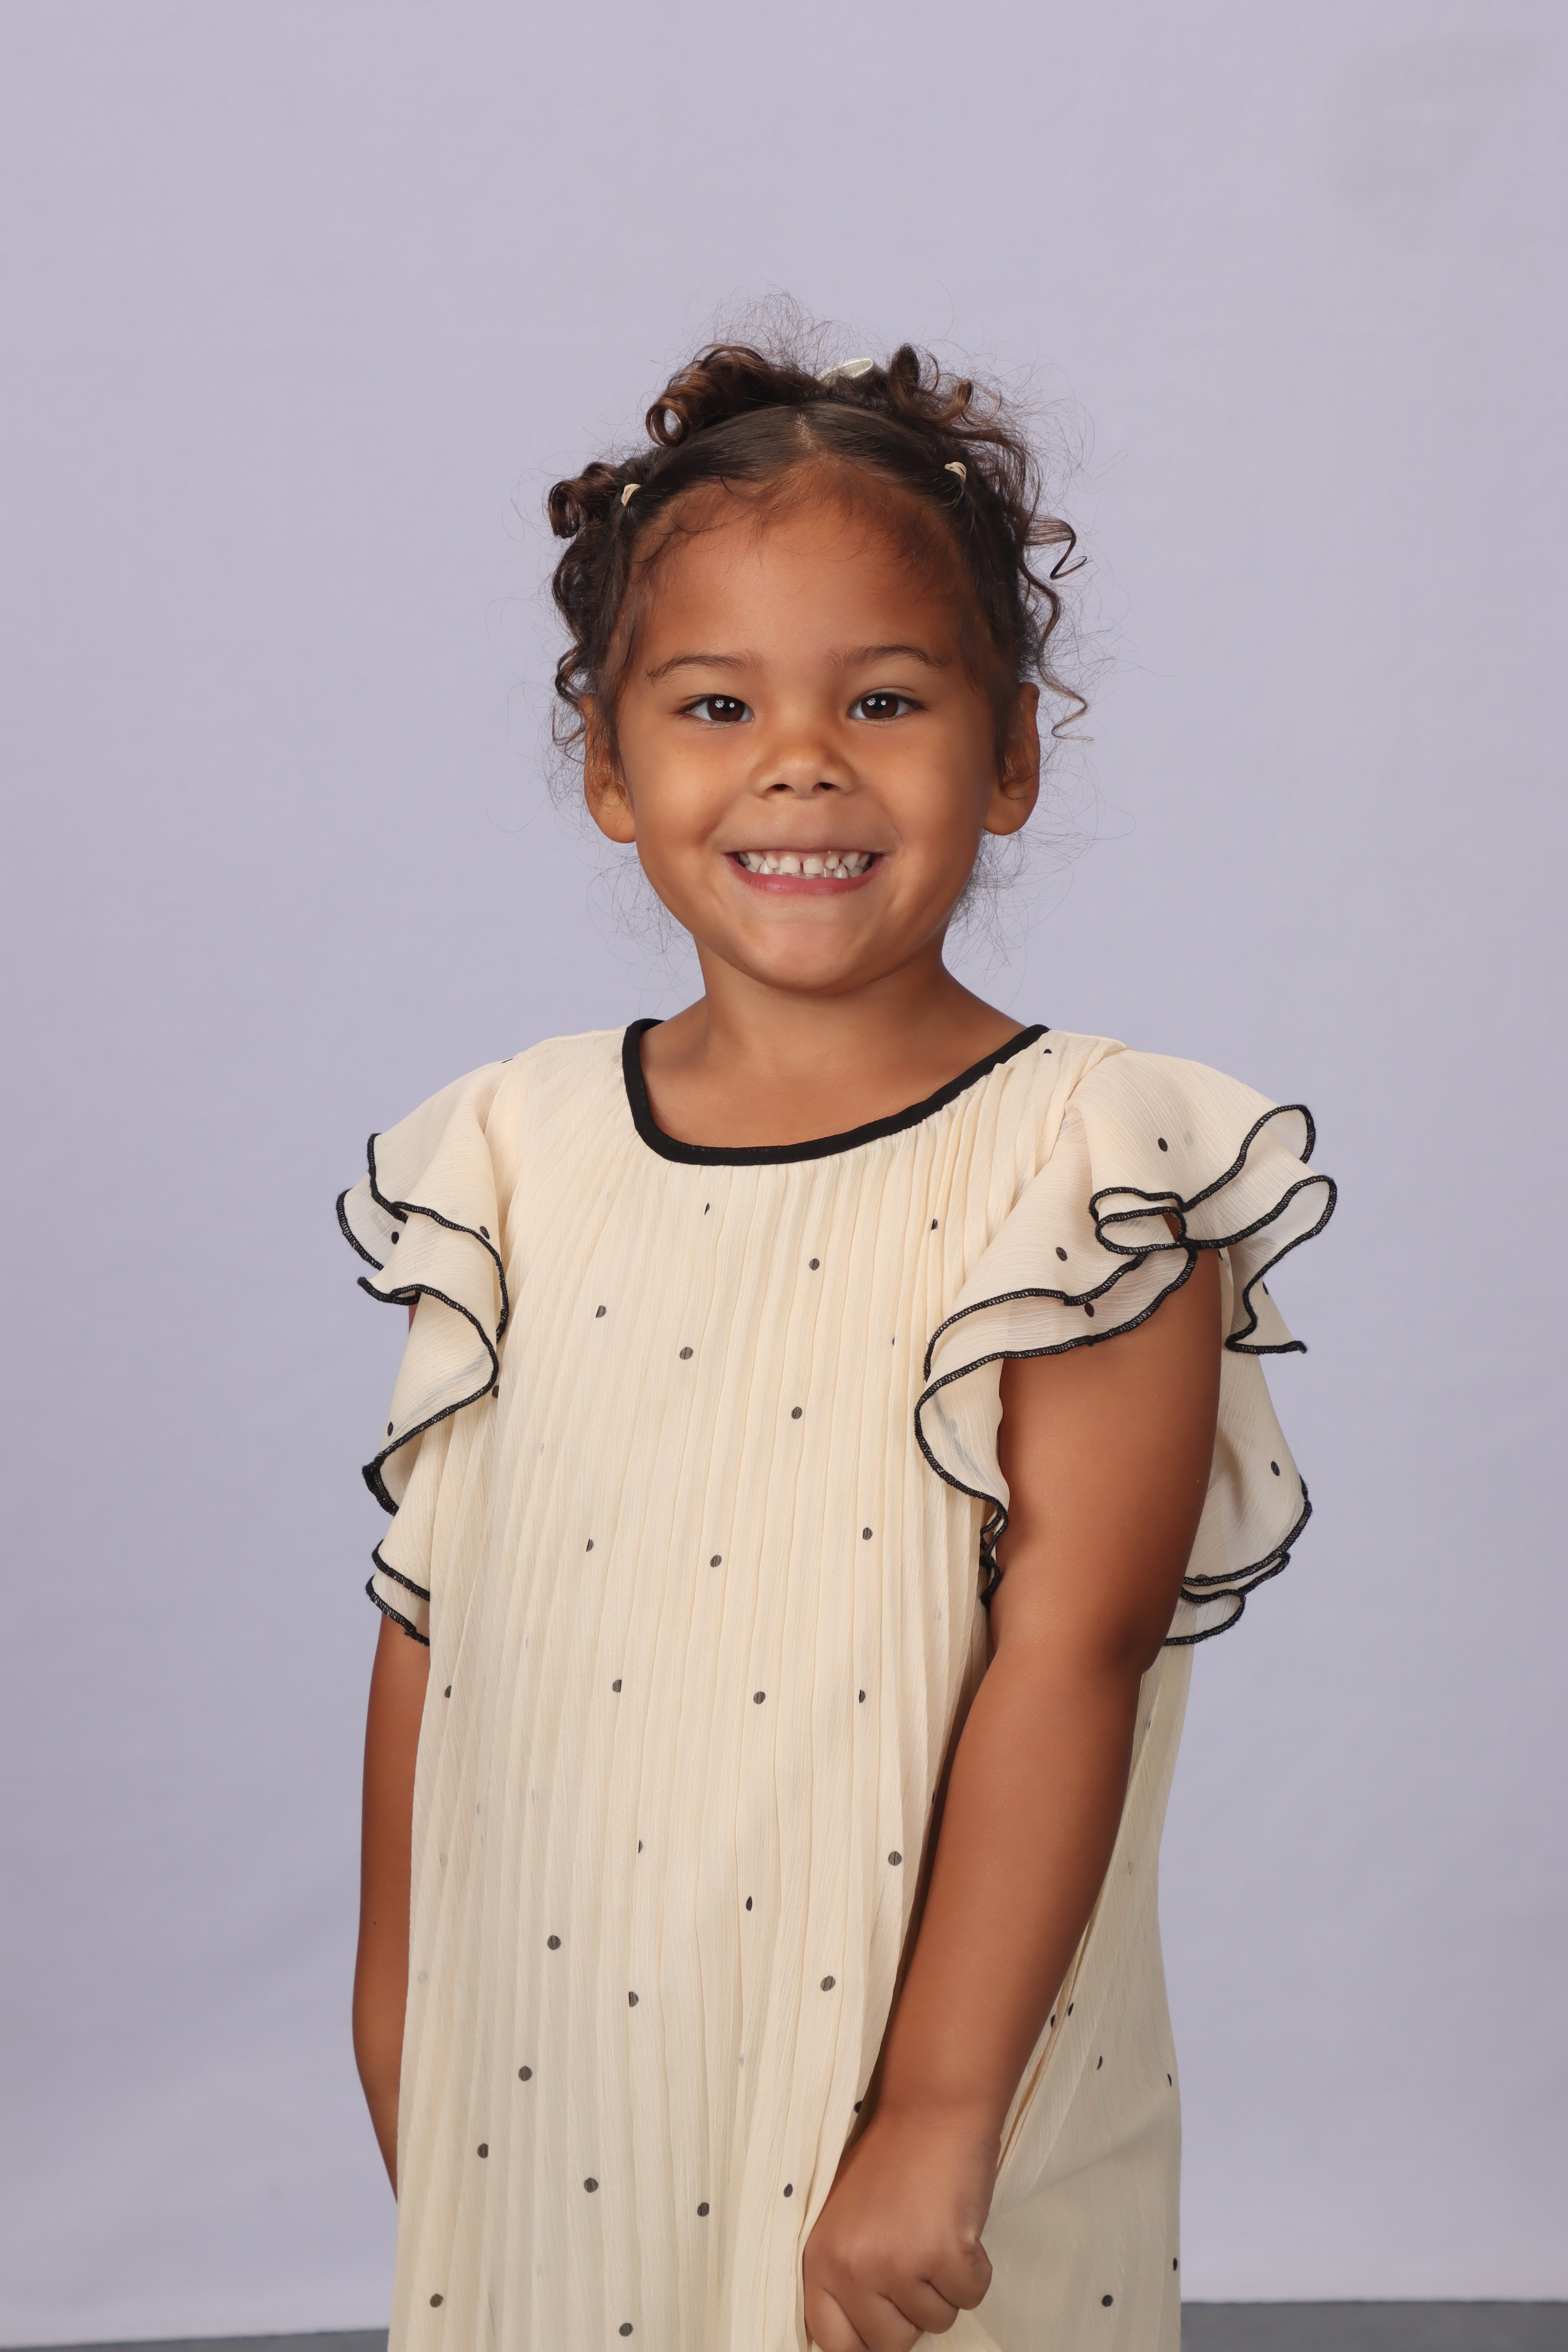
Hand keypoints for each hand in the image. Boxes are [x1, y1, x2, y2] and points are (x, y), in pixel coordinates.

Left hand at [802, 2104, 995, 2350]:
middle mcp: (852, 2268)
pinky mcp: (943, 2255)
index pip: (834, 2342)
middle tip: (918, 2259)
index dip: (867, 2340)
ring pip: (937, 2321)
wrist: (931, 2109)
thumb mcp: (847, 2221)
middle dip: (913, 2311)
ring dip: (946, 2285)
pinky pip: (970, 2296)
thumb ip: (849, 2274)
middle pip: (891, 2343)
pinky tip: (960, 2227)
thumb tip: (868, 2334)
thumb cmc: (893, 2160)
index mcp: (820, 2260)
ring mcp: (897, 2264)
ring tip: (936, 2230)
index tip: (887, 2320)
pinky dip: (975, 2269)